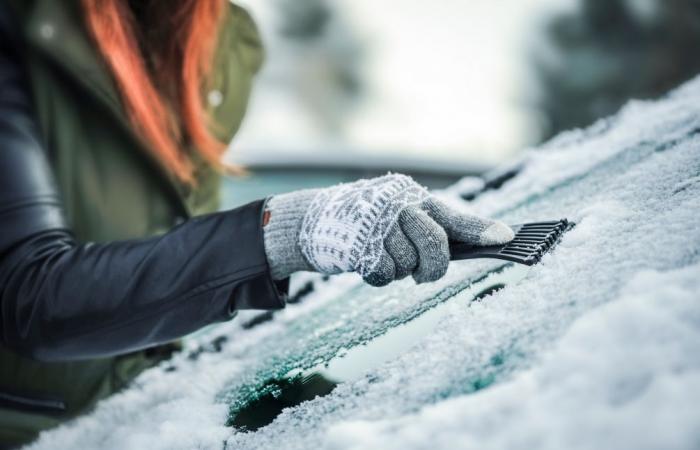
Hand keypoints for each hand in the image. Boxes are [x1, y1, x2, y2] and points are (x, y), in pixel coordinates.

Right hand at [262, 174, 513, 285]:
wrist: (315, 219)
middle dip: (433, 266)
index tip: (507, 238)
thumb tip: (476, 245)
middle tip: (423, 275)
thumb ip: (432, 228)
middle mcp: (399, 205)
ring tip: (381, 255)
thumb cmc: (368, 221)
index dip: (480, 229)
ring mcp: (377, 223)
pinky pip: (384, 275)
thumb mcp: (400, 216)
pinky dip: (378, 277)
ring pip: (408, 265)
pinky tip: (365, 262)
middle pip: (435, 244)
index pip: (453, 216)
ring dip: (398, 270)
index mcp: (414, 198)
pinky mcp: (357, 243)